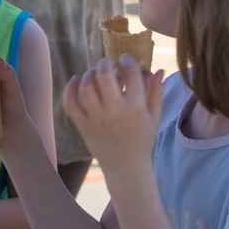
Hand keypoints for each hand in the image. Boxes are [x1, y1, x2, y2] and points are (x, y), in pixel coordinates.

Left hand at [63, 56, 163, 172]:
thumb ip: (157, 92)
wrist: (126, 169)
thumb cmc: (142, 140)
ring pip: (87, 87)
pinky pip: (71, 104)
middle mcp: (116, 112)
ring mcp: (97, 120)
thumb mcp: (155, 117)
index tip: (125, 59)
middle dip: (106, 63)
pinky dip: (70, 88)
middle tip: (109, 64)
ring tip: (96, 73)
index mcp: (136, 109)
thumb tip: (159, 69)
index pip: (131, 74)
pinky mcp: (84, 127)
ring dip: (90, 73)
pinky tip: (77, 80)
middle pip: (105, 75)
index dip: (128, 61)